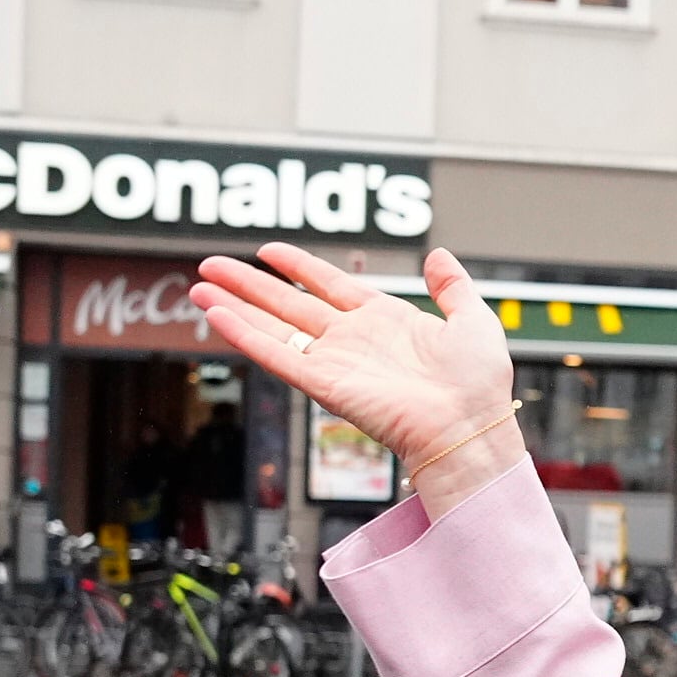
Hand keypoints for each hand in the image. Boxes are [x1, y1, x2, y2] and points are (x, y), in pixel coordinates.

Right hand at [191, 243, 521, 510]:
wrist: (470, 426)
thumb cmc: (478, 386)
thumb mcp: (474, 320)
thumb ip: (453, 287)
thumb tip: (437, 256)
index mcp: (385, 322)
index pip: (330, 285)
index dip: (298, 266)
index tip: (269, 250)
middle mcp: (354, 341)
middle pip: (289, 304)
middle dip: (249, 284)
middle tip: (211, 265)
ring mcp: (336, 362)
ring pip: (273, 328)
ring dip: (234, 307)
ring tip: (198, 287)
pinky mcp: (325, 385)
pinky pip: (277, 355)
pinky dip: (245, 335)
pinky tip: (216, 315)